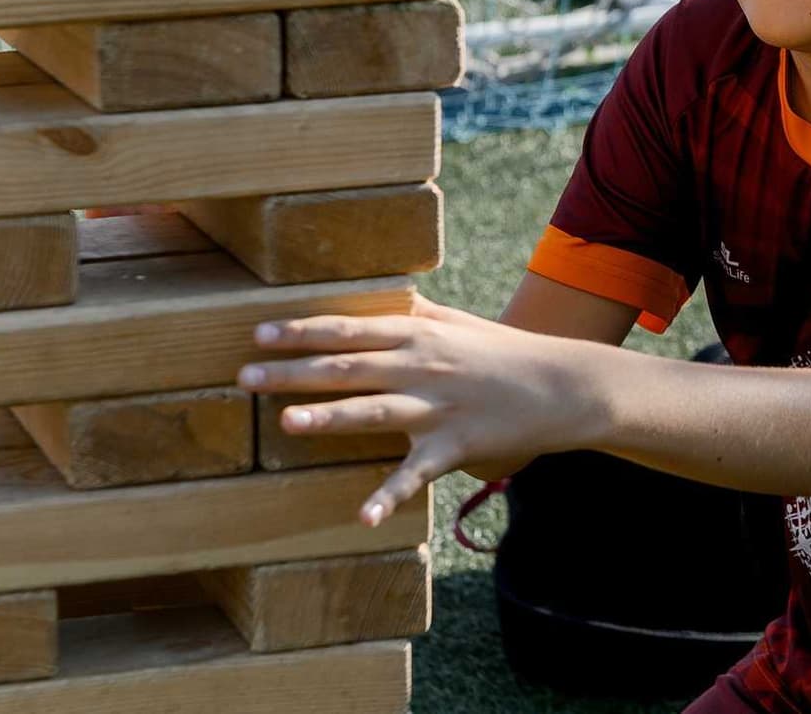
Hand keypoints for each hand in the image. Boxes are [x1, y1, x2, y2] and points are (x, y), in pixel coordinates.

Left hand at [238, 291, 602, 527]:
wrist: (564, 384)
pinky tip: (363, 516)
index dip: (303, 330)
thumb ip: (415, 311)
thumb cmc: (506, 352)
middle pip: (350, 366)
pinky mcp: (457, 445)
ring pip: (376, 411)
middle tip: (245, 376)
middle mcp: (423, 365)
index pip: (351, 327)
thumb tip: (380, 294)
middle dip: (295, 371)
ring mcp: (439, 407)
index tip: (259, 331)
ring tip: (287, 424)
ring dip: (330, 417)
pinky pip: (417, 473)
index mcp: (420, 333)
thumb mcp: (458, 322)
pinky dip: (390, 495)